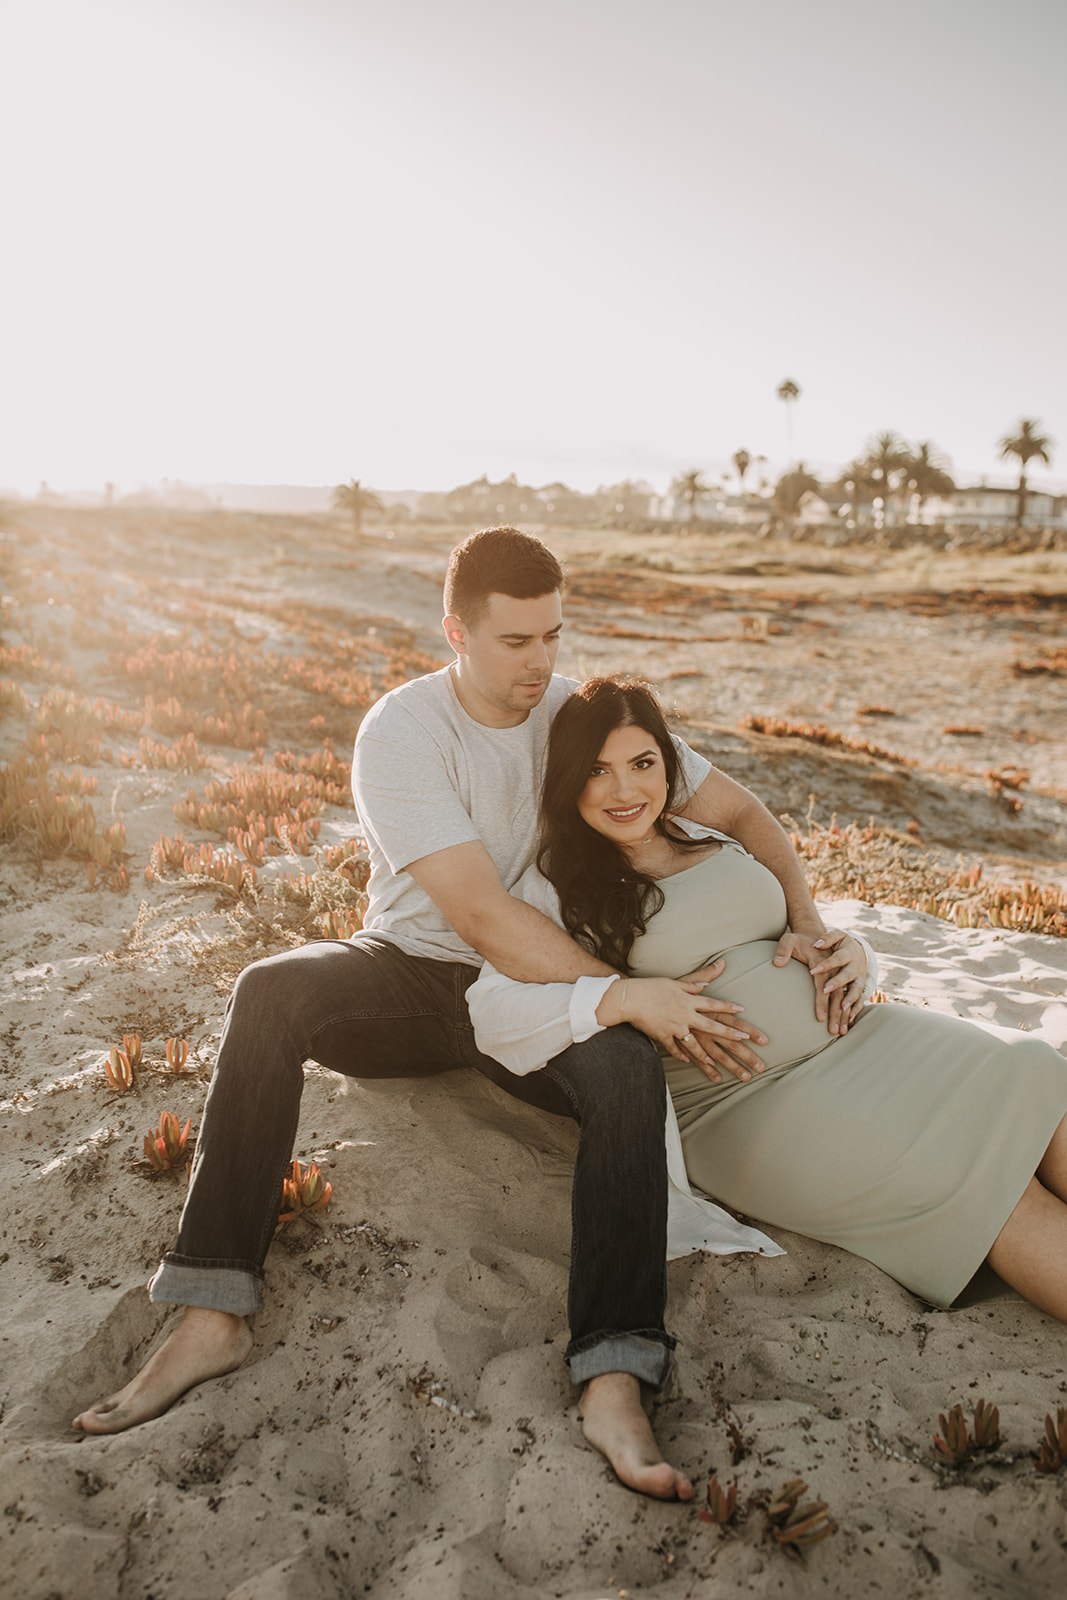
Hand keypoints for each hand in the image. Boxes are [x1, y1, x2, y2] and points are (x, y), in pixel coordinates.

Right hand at [600, 964, 764, 1082]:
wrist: (629, 998)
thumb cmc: (651, 987)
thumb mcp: (675, 982)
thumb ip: (695, 982)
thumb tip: (712, 976)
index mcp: (688, 1000)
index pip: (713, 1004)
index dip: (728, 1006)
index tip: (742, 1010)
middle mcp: (685, 1015)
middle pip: (712, 1026)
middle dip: (729, 1034)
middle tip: (745, 1040)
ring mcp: (674, 1028)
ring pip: (694, 1044)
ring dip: (706, 1055)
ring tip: (717, 1064)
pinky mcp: (663, 1037)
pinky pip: (674, 1049)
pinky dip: (681, 1055)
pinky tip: (689, 1062)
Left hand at [773, 927, 867, 1034]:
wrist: (813, 935)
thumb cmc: (799, 939)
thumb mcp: (789, 939)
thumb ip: (783, 950)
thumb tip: (778, 963)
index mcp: (822, 960)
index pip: (822, 983)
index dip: (821, 1000)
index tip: (819, 1017)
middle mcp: (835, 968)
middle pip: (837, 994)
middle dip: (836, 1013)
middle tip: (833, 1031)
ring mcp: (841, 974)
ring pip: (845, 997)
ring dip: (844, 1015)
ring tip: (841, 1032)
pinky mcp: (843, 979)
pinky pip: (850, 996)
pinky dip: (850, 1009)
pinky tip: (848, 1023)